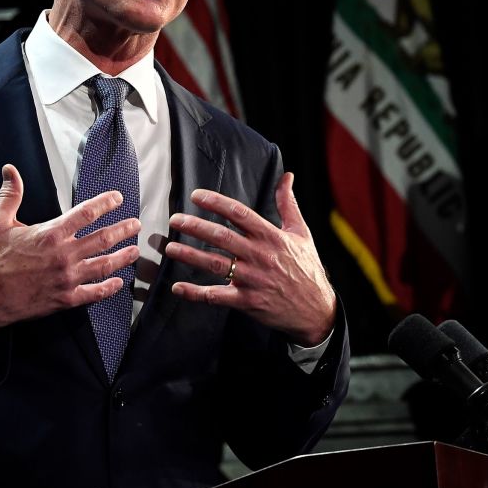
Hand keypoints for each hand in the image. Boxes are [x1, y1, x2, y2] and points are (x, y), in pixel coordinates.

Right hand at [0, 164, 140, 337]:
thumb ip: (10, 195)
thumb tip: (11, 171)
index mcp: (50, 234)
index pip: (87, 213)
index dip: (106, 203)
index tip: (117, 198)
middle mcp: (64, 255)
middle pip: (103, 238)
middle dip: (123, 229)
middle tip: (135, 224)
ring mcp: (67, 279)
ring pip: (104, 265)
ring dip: (123, 257)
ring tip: (135, 250)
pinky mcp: (65, 299)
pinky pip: (94, 293)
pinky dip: (109, 288)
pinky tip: (118, 283)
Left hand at [166, 173, 335, 346]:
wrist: (317, 310)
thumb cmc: (307, 268)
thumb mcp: (301, 233)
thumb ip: (288, 204)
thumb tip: (286, 177)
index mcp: (271, 236)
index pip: (240, 214)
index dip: (216, 203)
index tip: (196, 196)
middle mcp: (260, 256)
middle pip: (223, 237)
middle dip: (196, 226)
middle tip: (175, 219)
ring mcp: (253, 280)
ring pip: (216, 265)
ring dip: (190, 256)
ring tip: (170, 248)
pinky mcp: (248, 301)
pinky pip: (217, 296)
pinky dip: (195, 293)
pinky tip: (178, 288)